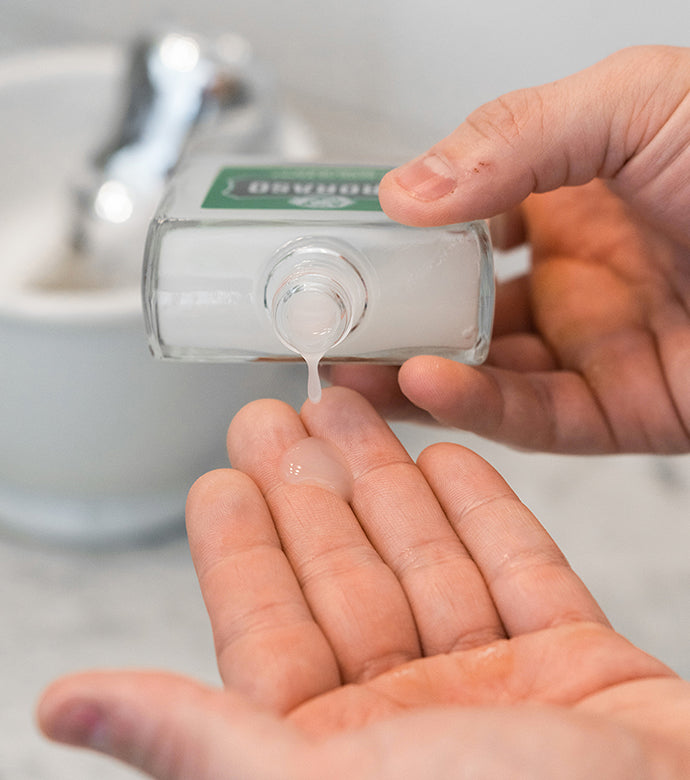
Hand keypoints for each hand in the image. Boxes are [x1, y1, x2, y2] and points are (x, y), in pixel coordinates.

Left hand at [38, 388, 689, 777]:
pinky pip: (518, 565)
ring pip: (425, 558)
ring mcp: (500, 687)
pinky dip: (481, 509)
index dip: (241, 544)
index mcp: (339, 752)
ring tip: (354, 405)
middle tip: (284, 408)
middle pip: (348, 575)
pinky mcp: (576, 659)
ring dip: (389, 479)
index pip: (270, 626)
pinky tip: (445, 455)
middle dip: (312, 486)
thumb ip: (198, 736)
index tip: (218, 472)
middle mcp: (416, 719)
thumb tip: (66, 702)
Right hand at [330, 45, 689, 453]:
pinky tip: (423, 383)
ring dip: (406, 372)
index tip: (328, 246)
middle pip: (449, 306)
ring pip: (477, 370)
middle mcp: (570, 274)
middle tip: (310, 324)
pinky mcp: (621, 409)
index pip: (449, 222)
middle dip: (379, 320)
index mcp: (566, 194)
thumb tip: (403, 190)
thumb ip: (513, 137)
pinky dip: (475, 404)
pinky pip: (533, 415)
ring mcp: (591, 345)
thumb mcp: (634, 104)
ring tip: (341, 369)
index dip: (387, 236)